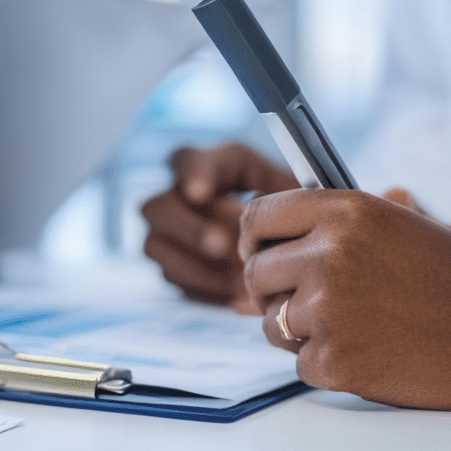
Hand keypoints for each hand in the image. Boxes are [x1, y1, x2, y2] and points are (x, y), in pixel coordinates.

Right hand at [140, 143, 297, 311]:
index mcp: (207, 168)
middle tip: (222, 246)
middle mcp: (177, 198)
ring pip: (155, 247)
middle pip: (155, 207)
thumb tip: (246, 210)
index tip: (200, 192)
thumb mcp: (291, 193)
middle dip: (187, 229)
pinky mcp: (174, 268)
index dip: (188, 175)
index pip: (184, 159)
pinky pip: (176, 280)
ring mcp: (168, 236)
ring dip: (197, 264)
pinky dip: (206, 287)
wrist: (295, 250)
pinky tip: (238, 291)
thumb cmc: (292, 213)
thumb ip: (271, 189)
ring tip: (241, 278)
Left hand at [240, 187, 450, 411]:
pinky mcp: (332, 360)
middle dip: (275, 290)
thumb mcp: (415, 228)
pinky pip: (299, 362)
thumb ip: (363, 215)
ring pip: (271, 322)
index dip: (256, 239)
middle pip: (255, 272)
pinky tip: (370, 354)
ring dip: (299, 331)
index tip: (262, 252)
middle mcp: (329, 254)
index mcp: (348, 212)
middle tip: (312, 302)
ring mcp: (327, 309)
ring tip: (353, 329)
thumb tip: (336, 197)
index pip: (259, 217)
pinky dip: (326, 365)